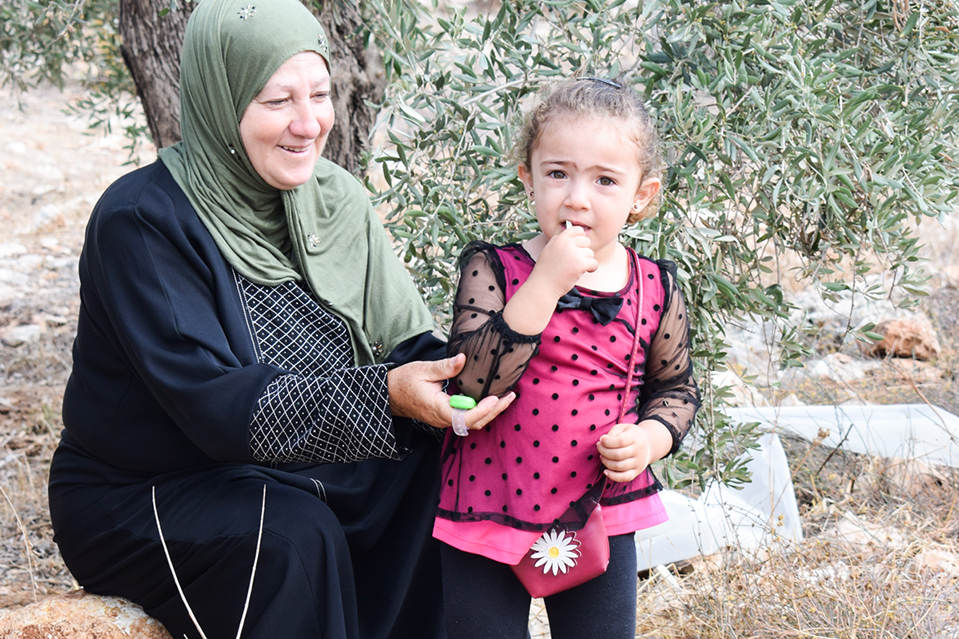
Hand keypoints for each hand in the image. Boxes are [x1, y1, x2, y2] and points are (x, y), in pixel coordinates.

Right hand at [387, 353, 514, 430]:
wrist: (389, 394)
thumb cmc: (404, 380)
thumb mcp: (423, 369)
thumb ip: (445, 367)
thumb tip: (462, 358)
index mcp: (437, 409)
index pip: (464, 417)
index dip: (482, 410)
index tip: (495, 398)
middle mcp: (443, 419)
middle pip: (474, 422)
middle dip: (494, 411)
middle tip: (510, 396)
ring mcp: (445, 420)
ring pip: (472, 422)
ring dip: (490, 411)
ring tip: (507, 397)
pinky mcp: (446, 416)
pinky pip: (467, 418)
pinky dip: (482, 410)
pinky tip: (492, 398)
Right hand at [532, 225, 596, 298]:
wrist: (543, 286)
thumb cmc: (545, 271)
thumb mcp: (548, 250)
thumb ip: (558, 241)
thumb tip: (570, 236)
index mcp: (559, 239)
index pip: (577, 230)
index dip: (580, 238)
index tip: (578, 247)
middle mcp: (567, 243)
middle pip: (586, 241)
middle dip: (583, 251)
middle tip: (575, 261)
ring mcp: (574, 253)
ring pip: (590, 253)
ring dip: (586, 261)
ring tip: (574, 268)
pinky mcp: (580, 264)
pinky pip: (594, 263)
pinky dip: (591, 269)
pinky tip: (582, 272)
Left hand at [597, 421, 670, 482]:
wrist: (648, 445)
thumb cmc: (630, 435)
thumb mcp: (623, 428)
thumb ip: (613, 433)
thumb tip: (603, 440)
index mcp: (635, 437)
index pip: (620, 441)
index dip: (607, 442)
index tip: (601, 440)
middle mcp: (639, 451)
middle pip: (618, 455)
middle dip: (604, 451)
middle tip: (599, 447)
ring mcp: (638, 462)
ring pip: (619, 466)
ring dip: (606, 462)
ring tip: (602, 456)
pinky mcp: (637, 472)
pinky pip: (625, 477)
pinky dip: (613, 476)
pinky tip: (605, 471)